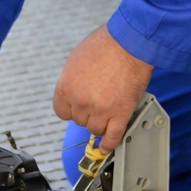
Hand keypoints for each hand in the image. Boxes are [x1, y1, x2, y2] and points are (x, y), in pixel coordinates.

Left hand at [53, 25, 153, 152]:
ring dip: (100, 123)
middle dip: (88, 113)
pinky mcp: (120, 115)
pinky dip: (109, 144)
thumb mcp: (76, 60)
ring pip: (95, 129)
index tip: (77, 108)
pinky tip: (107, 146)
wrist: (128, 44)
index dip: (71, 109)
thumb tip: (73, 91)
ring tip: (107, 113)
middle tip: (97, 103)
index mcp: (66, 87)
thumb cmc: (105, 46)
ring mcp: (100, 110)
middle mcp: (80, 101)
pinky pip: (112, 137)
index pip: (61, 112)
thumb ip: (72, 80)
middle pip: (79, 120)